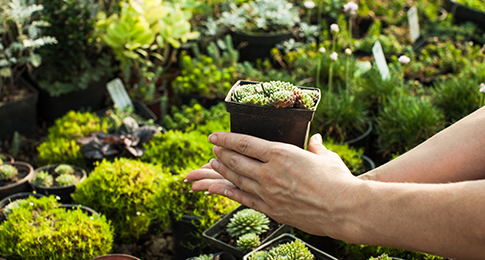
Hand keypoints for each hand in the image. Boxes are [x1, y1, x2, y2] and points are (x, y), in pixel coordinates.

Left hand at [187, 132, 362, 236]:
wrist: (344, 209)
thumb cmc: (338, 181)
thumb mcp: (326, 157)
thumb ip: (316, 147)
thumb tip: (315, 139)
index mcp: (281, 154)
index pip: (244, 143)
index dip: (226, 139)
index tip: (214, 136)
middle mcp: (269, 172)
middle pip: (236, 160)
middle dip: (222, 153)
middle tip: (214, 148)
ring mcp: (268, 192)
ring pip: (237, 179)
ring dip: (222, 170)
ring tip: (214, 163)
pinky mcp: (271, 209)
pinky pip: (244, 199)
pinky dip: (230, 192)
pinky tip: (221, 188)